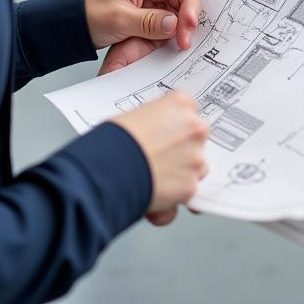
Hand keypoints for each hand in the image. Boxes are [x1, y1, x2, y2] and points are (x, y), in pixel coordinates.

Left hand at [85, 0, 223, 67]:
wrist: (74, 23)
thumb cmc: (92, 13)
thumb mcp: (120, 19)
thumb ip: (149, 22)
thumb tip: (175, 24)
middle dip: (188, 16)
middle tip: (185, 39)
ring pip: (182, 7)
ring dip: (183, 26)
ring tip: (181, 45)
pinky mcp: (154, 7)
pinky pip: (173, 16)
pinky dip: (176, 29)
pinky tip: (177, 40)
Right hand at [110, 92, 209, 224]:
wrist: (108, 166)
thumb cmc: (113, 139)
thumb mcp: (134, 116)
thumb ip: (155, 122)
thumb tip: (155, 135)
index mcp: (180, 103)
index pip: (189, 111)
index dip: (175, 126)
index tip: (167, 134)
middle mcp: (194, 128)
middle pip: (195, 140)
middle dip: (180, 151)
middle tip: (158, 158)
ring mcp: (195, 158)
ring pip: (195, 168)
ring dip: (179, 175)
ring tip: (152, 179)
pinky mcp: (190, 186)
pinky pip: (184, 194)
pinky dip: (170, 200)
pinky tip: (151, 197)